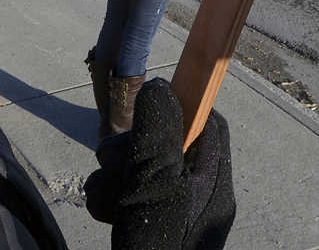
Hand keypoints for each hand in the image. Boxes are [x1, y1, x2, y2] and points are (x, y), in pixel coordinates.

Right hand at [84, 78, 235, 249]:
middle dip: (130, 148)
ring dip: (113, 176)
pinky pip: (126, 193)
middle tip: (115, 164)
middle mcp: (195, 192)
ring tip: (110, 202)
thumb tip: (159, 86)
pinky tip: (105, 215)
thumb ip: (157, 134)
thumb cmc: (159, 247)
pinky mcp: (147, 225)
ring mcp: (170, 210)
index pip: (205, 122)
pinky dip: (110, 198)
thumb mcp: (156, 186)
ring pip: (137, 167)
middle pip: (163, 141)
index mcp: (213, 179)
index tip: (144, 110)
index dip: (175, 108)